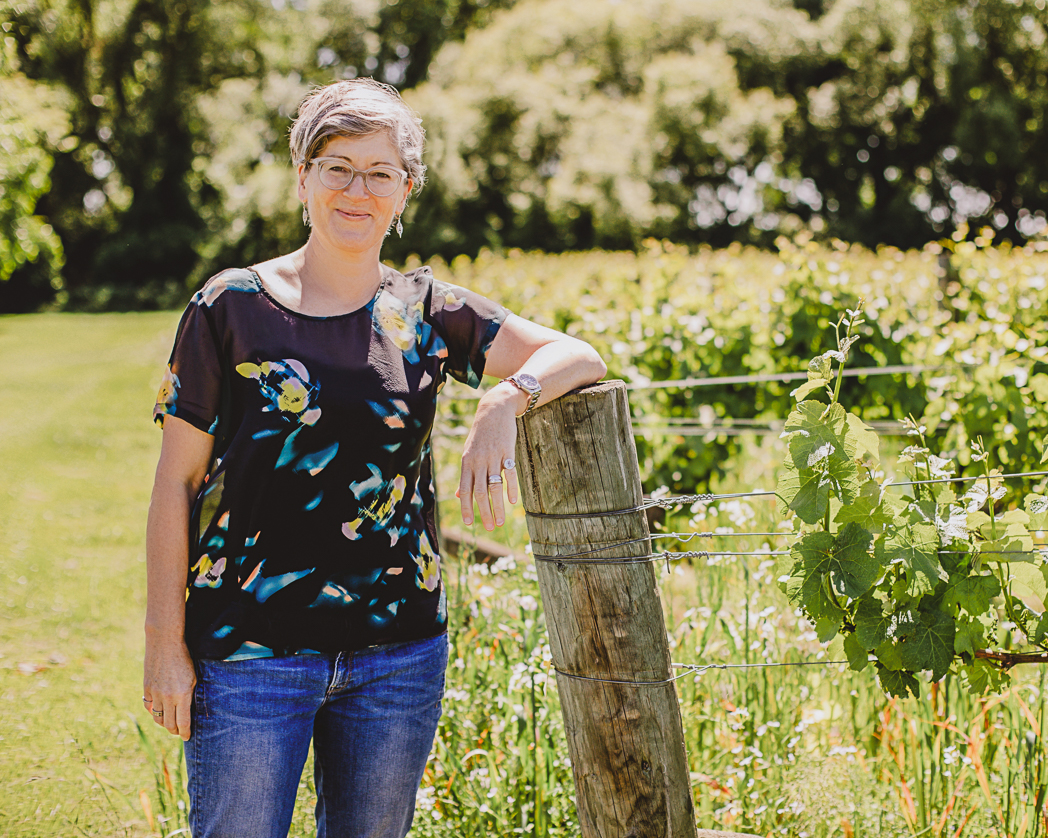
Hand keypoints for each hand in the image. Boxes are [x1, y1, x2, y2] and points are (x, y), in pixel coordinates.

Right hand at [143, 634, 195, 740]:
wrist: (165, 643)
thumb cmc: (184, 658)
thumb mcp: (193, 677)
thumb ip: (189, 695)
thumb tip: (188, 712)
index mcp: (182, 695)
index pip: (183, 722)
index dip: (185, 732)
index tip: (186, 737)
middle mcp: (167, 697)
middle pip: (169, 724)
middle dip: (175, 731)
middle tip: (179, 732)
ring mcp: (155, 693)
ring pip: (157, 718)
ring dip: (164, 724)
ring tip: (170, 725)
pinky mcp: (147, 688)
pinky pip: (149, 707)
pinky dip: (154, 712)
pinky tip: (159, 712)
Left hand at [457, 384, 520, 529]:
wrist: (493, 410)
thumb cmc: (480, 435)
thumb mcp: (468, 453)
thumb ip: (465, 475)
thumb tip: (459, 495)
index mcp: (466, 463)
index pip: (465, 490)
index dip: (466, 507)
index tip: (468, 523)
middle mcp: (478, 461)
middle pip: (480, 492)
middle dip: (484, 512)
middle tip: (489, 528)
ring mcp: (493, 457)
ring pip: (494, 486)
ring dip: (498, 506)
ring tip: (500, 521)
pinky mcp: (507, 452)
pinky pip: (509, 474)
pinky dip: (511, 488)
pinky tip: (513, 501)